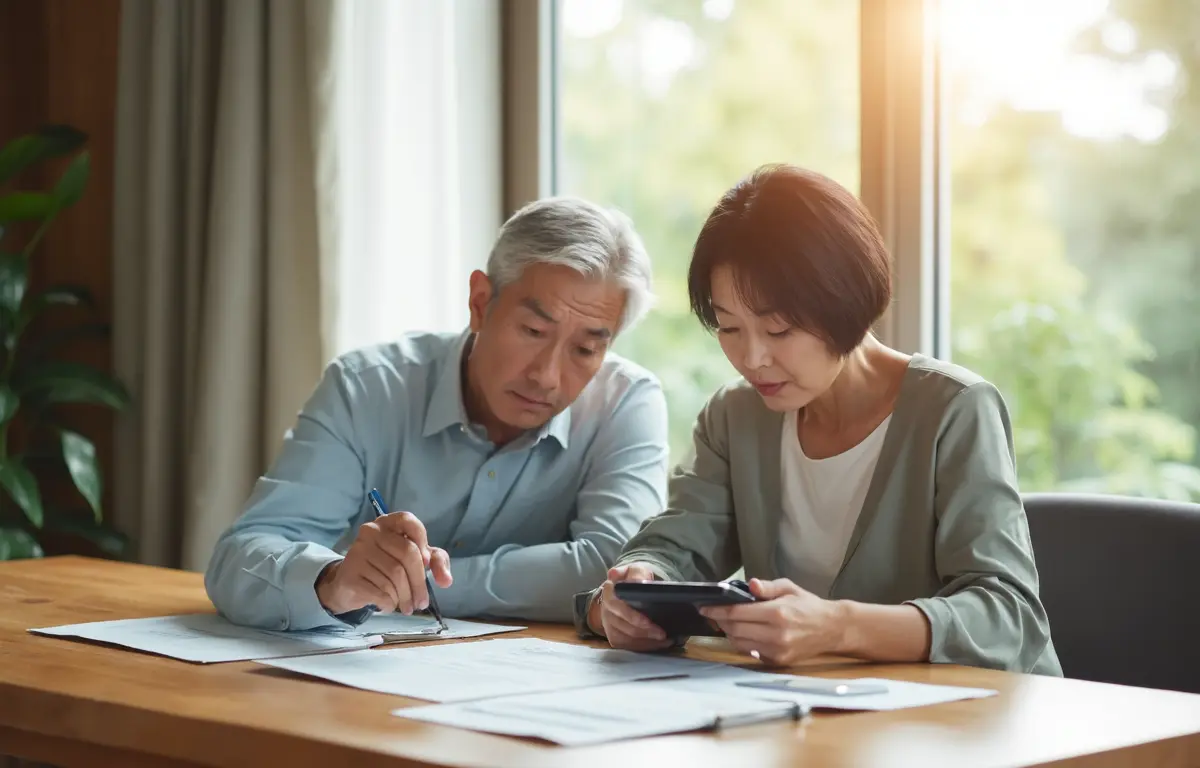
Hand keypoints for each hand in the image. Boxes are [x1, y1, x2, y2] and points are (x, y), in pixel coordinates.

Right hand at [315, 512, 452, 615]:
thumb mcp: (414, 560)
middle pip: (407, 553)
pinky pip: (380, 591)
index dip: (422, 540)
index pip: (408, 520)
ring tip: (407, 607)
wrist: (350, 585)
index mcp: (388, 523)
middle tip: (422, 603)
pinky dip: (390, 603)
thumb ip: (436, 562)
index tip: (426, 562)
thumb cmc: (386, 567)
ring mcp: (358, 551)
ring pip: (395, 576)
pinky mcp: (350, 572)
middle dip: (419, 582)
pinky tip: (389, 605)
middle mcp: (371, 531)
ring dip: (405, 597)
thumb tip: (446, 580)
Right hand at [590, 563, 674, 651]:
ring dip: (646, 642)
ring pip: (626, 639)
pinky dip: (644, 647)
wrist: (626, 591)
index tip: (648, 622)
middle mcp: (606, 611)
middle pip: (624, 626)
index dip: (632, 616)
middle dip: (644, 632)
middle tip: (663, 634)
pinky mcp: (614, 637)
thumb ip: (633, 573)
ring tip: (665, 641)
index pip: (618, 607)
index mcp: (610, 593)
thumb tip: (614, 574)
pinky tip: (658, 645)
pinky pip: (627, 646)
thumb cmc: (633, 580)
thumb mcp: (636, 571)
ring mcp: (609, 625)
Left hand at [700, 578, 841, 665]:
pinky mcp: (778, 661)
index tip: (704, 607)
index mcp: (777, 613)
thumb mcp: (788, 588)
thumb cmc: (808, 605)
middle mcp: (776, 634)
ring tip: (728, 622)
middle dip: (720, 622)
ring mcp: (777, 650)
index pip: (737, 613)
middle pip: (735, 630)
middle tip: (714, 614)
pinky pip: (751, 652)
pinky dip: (742, 642)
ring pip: (740, 643)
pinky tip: (744, 632)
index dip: (717, 610)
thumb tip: (748, 584)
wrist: (831, 628)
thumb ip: (766, 587)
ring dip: (729, 633)